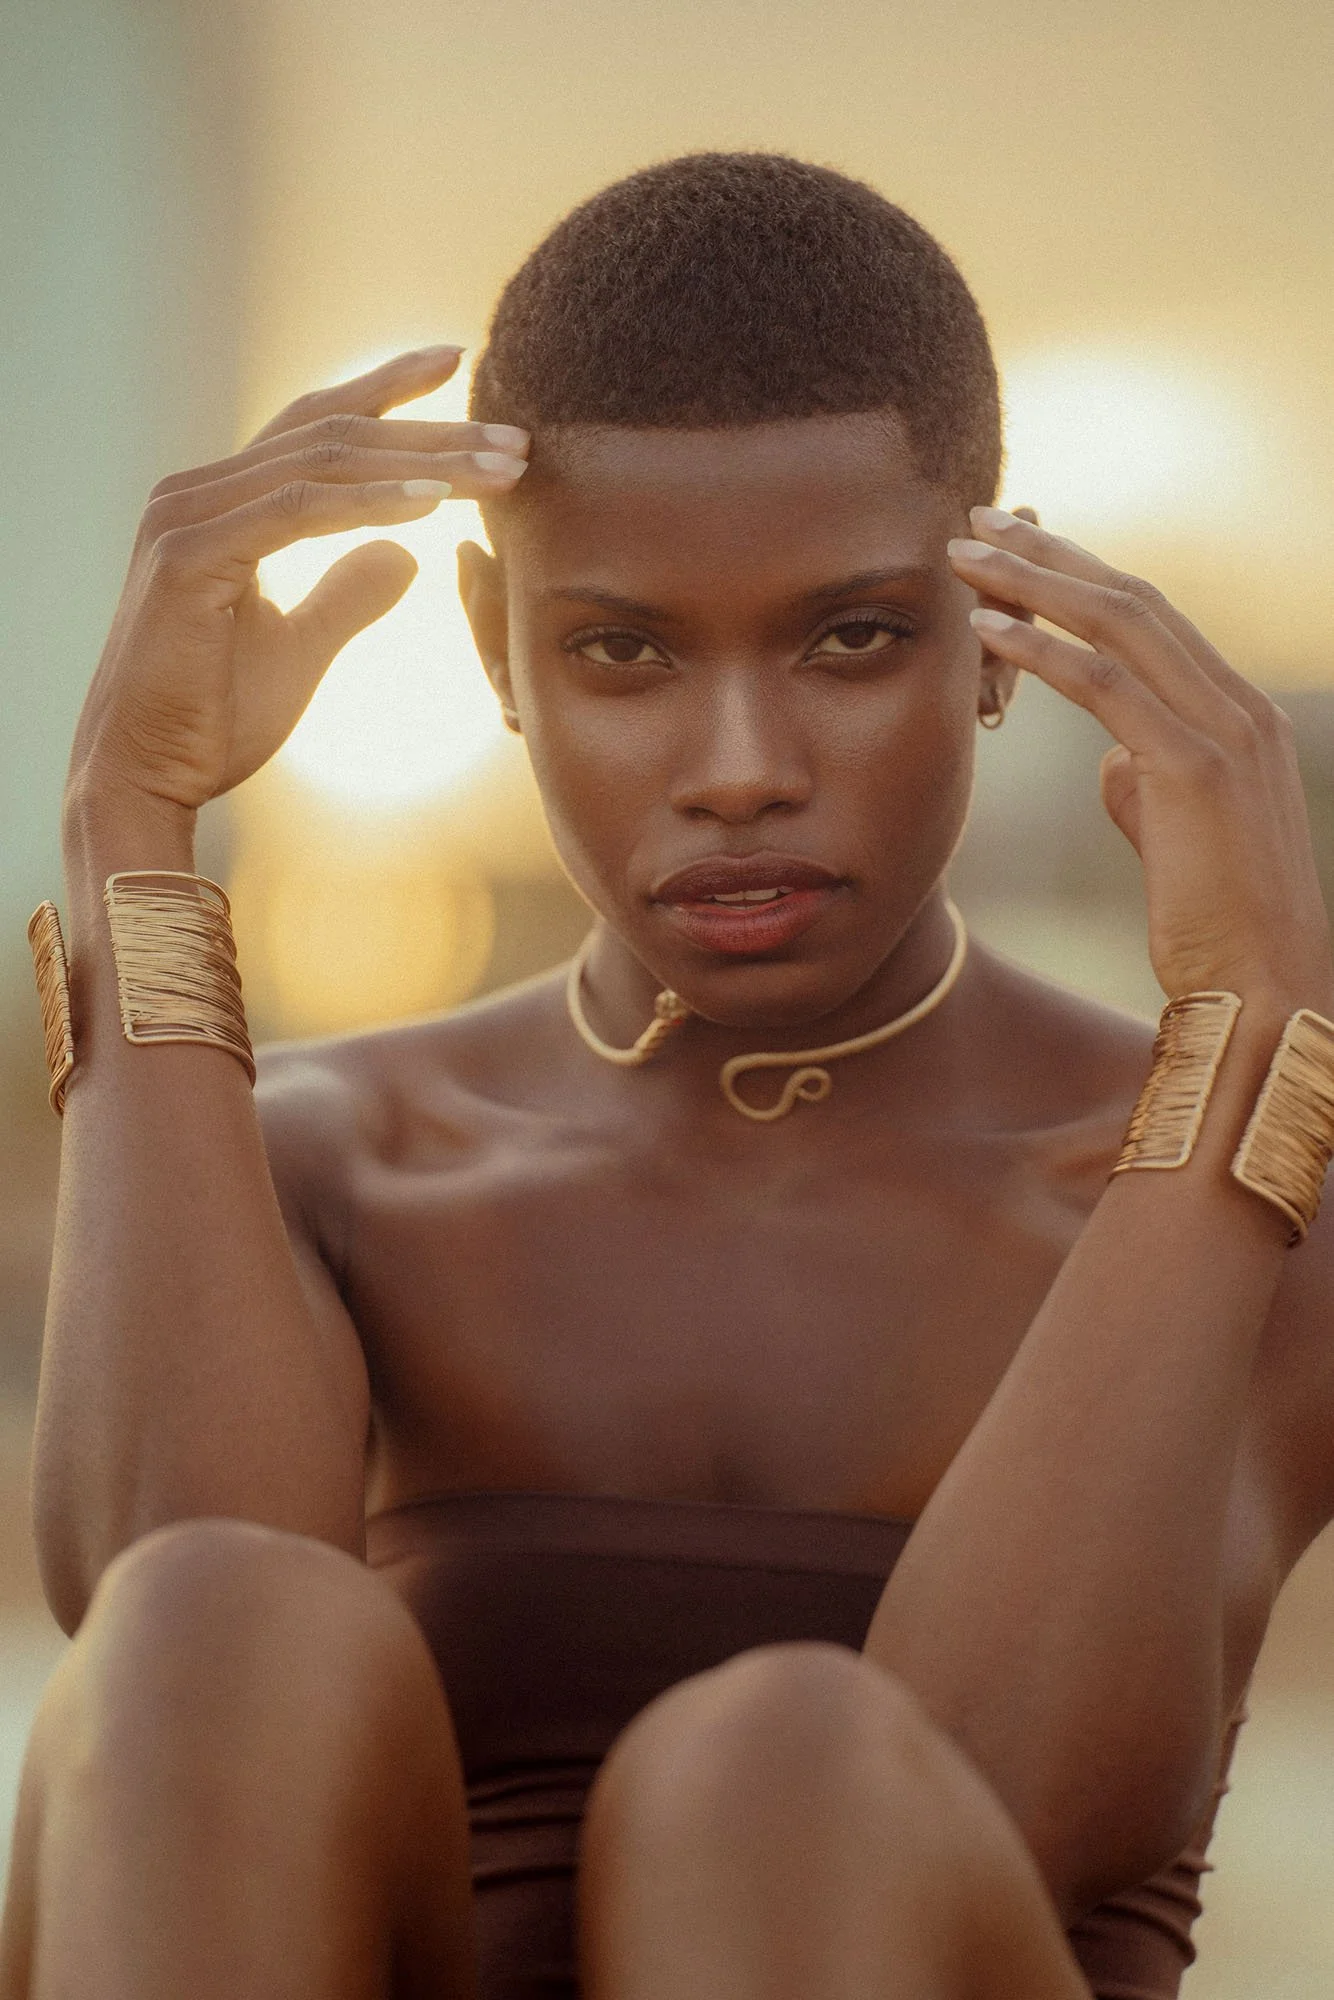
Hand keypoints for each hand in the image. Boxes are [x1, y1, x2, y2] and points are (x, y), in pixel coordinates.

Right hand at [66, 346, 528, 818]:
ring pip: (322, 464)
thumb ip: (348, 593)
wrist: (143, 777)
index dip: (388, 391)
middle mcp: (198, 493)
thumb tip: (407, 552)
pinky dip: (367, 504)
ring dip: (420, 463)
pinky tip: (430, 504)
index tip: (459, 364)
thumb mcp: (301, 647)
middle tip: (515, 440)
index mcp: (222, 504)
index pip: (315, 425)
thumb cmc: (210, 721)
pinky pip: (295, 514)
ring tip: (498, 471)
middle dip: (431, 431)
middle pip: (331, 434)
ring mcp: (187, 518)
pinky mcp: (188, 558)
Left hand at [948, 509, 1333, 1014]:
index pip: (1152, 620)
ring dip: (1033, 582)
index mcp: (1240, 713)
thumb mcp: (1180, 831)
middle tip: (980, 521)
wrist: (1264, 984)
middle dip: (1051, 553)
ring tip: (965, 557)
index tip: (1018, 550)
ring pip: (1117, 624)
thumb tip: (1113, 759)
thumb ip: (1149, 779)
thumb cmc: (1218, 921)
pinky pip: (1104, 685)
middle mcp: (1240, 706)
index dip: (1081, 577)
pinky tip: (987, 628)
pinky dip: (1041, 649)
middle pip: (1133, 598)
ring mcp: (1223, 730)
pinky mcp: (1192, 768)